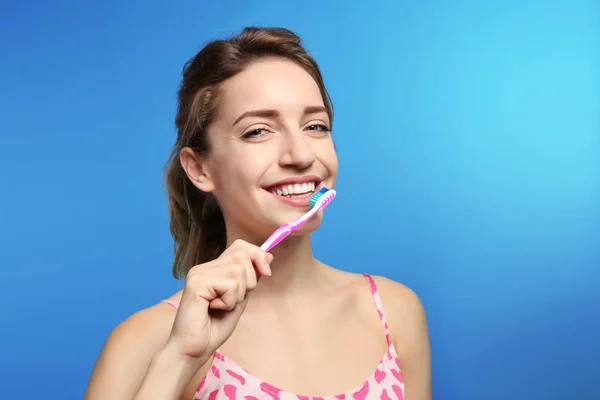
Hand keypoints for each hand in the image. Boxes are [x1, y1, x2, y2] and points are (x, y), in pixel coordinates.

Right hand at [165, 239, 272, 365]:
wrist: (193, 350)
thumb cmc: (214, 328)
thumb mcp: (240, 298)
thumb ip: (250, 278)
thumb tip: (268, 255)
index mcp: (214, 268)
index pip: (241, 245)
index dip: (258, 255)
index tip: (266, 273)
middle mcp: (204, 267)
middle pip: (242, 254)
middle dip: (249, 280)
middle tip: (234, 300)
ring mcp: (198, 273)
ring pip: (238, 270)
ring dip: (238, 295)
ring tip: (222, 307)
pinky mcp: (196, 283)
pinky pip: (230, 285)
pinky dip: (229, 302)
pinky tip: (213, 309)